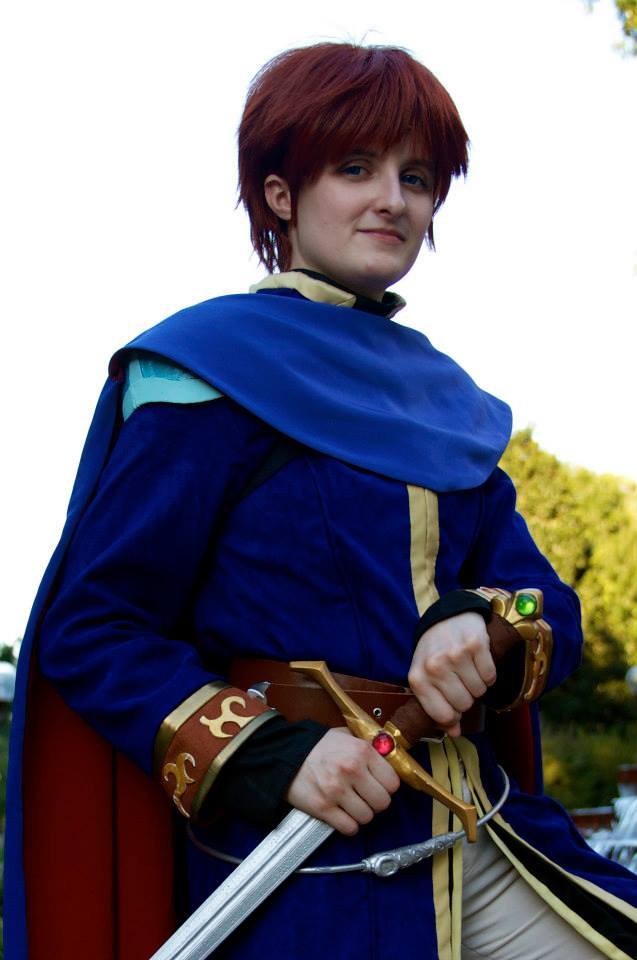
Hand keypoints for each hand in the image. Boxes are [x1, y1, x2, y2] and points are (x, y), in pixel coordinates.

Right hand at [285, 727, 399, 835]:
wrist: (283, 753)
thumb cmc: (316, 746)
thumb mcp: (345, 736)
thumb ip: (367, 746)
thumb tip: (387, 756)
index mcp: (361, 751)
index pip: (393, 782)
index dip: (386, 786)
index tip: (379, 786)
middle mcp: (352, 770)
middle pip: (383, 803)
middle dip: (375, 802)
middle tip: (365, 797)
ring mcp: (337, 791)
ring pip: (367, 817)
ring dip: (361, 814)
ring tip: (351, 805)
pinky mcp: (323, 808)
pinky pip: (349, 828)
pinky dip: (348, 825)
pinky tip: (342, 815)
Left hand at [408, 612, 495, 737]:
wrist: (446, 618)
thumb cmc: (434, 652)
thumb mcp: (426, 678)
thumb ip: (437, 707)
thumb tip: (454, 732)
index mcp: (418, 678)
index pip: (443, 715)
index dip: (453, 715)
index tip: (454, 705)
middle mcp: (434, 666)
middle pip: (464, 704)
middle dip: (466, 697)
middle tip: (461, 682)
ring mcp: (455, 654)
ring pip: (479, 691)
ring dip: (478, 685)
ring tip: (468, 670)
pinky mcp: (476, 643)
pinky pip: (490, 676)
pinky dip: (488, 673)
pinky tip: (478, 662)